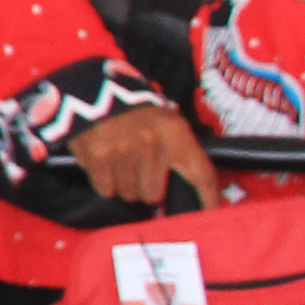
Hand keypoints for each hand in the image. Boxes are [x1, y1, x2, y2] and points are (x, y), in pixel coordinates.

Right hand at [71, 103, 218, 213]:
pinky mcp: (98, 157)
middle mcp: (152, 143)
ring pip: (129, 194)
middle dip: (146, 192)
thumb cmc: (135, 110)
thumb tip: (188, 195)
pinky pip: (106, 190)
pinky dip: (105, 183)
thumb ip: (178, 152)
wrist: (92, 90)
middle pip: (154, 195)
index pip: (201, 173)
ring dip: (124, 187)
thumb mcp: (165, 121)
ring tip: (120, 167)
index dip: (209, 199)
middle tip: (139, 176)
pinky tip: (104, 166)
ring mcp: (123, 151)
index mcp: (175, 131)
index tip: (211, 214)